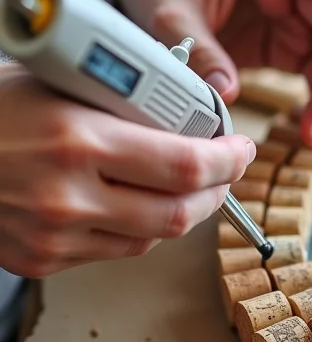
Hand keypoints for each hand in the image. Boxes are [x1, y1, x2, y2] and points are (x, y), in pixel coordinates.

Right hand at [0, 66, 254, 277]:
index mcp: (77, 140)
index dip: (230, 159)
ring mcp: (52, 236)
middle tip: (228, 170)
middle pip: (181, 213)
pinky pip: (116, 250)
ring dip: (184, 212)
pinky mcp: (39, 260)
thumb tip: (183, 105)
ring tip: (192, 186)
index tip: (242, 146)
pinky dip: (142, 228)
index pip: (188, 165)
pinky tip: (141, 203)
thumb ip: (122, 98)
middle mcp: (68, 196)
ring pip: (154, 237)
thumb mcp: (55, 81)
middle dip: (219, 192)